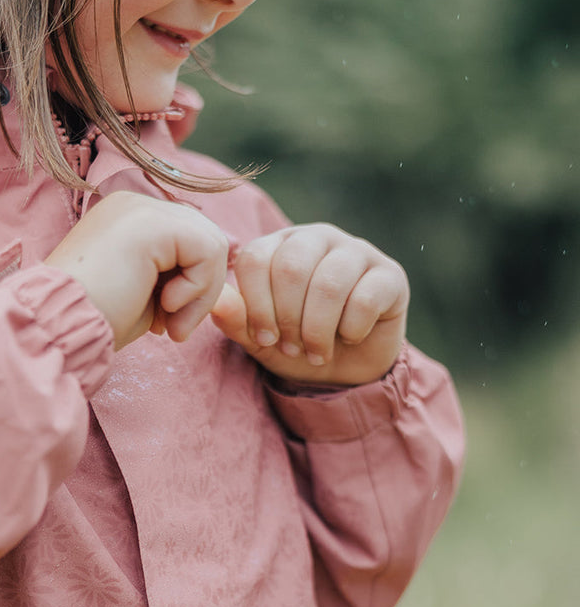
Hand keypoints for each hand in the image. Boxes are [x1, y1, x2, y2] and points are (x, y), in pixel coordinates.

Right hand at [45, 191, 230, 349]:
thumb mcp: (147, 297)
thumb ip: (182, 282)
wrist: (58, 328)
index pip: (190, 242)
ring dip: (201, 295)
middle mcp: (134, 204)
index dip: (190, 287)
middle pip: (206, 239)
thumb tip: (227, 287)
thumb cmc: (94, 321)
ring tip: (171, 327)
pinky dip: (197, 288)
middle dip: (201, 292)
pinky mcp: (151, 222)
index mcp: (128, 218)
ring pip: (213, 243)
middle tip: (174, 330)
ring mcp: (141, 207)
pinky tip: (165, 307)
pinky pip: (207, 250)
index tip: (164, 323)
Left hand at [211, 223, 408, 385]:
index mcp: (279, 244)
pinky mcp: (390, 274)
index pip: (256, 259)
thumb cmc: (295, 345)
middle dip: (288, 319)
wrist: (345, 369)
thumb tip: (216, 302)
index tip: (264, 339)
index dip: (257, 306)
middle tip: (292, 348)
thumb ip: (236, 319)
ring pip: (329, 283)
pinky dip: (351, 330)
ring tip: (316, 353)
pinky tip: (349, 338)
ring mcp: (356, 250)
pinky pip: (365, 298)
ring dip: (317, 330)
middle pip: (291, 268)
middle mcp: (317, 237)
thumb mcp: (258, 339)